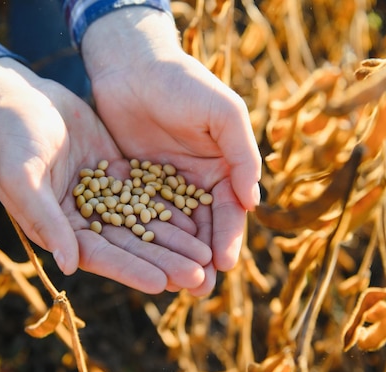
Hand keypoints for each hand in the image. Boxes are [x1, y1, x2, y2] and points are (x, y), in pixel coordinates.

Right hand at [0, 58, 211, 292]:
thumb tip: (70, 267)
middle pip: (130, 246)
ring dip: (174, 242)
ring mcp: (103, 198)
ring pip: (144, 224)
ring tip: (206, 257)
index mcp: (58, 229)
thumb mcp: (23, 178)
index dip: (131, 270)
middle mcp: (83, 220)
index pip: (100, 256)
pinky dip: (170, 209)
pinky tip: (198, 220)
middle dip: (163, 262)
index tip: (162, 284)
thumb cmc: (16, 138)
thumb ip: (46, 221)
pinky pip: (148, 196)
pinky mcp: (118, 176)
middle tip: (198, 278)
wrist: (25, 97)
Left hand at [81, 8, 261, 294]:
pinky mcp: (134, 184)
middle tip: (200, 290)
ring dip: (175, 257)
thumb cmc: (183, 84)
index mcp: (224, 167)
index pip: (229, 210)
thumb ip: (242, 155)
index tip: (225, 264)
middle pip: (202, 228)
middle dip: (203, 259)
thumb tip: (253, 201)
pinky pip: (140, 216)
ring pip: (172, 229)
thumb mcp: (223, 113)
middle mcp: (196, 181)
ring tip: (174, 286)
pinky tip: (143, 262)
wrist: (132, 67)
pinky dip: (144, 239)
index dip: (228, 237)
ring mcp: (164, 185)